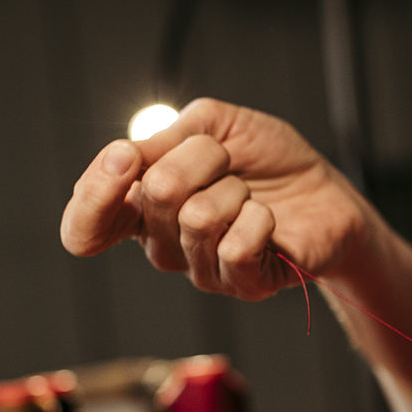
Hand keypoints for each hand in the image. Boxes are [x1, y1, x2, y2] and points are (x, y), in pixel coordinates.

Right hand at [59, 98, 370, 300]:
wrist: (326, 191)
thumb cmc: (268, 161)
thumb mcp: (210, 127)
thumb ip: (161, 139)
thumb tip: (123, 159)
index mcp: (141, 207)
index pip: (85, 226)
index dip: (94, 195)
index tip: (126, 158)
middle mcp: (162, 244)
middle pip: (155, 194)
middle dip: (203, 157)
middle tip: (229, 162)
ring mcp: (200, 269)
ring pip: (197, 216)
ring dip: (235, 186)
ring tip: (251, 193)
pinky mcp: (241, 284)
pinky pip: (235, 246)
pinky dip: (260, 217)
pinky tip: (269, 219)